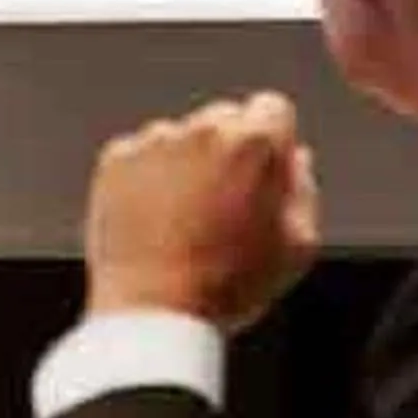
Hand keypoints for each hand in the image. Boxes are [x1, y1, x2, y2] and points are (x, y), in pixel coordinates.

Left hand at [83, 90, 319, 331]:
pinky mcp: (114, 159)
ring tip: (187, 217)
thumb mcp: (298, 244)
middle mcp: (200, 130)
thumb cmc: (229, 285)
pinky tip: (156, 217)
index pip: (271, 108)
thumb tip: (296, 158)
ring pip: (180, 135)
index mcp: (253, 143)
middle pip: (224, 116)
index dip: (272, 138)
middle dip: (229, 147)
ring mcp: (152, 142)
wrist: (155, 309)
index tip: (265, 166)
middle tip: (226, 199)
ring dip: (187, 160)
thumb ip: (303, 188)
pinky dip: (148, 174)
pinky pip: (141, 153)